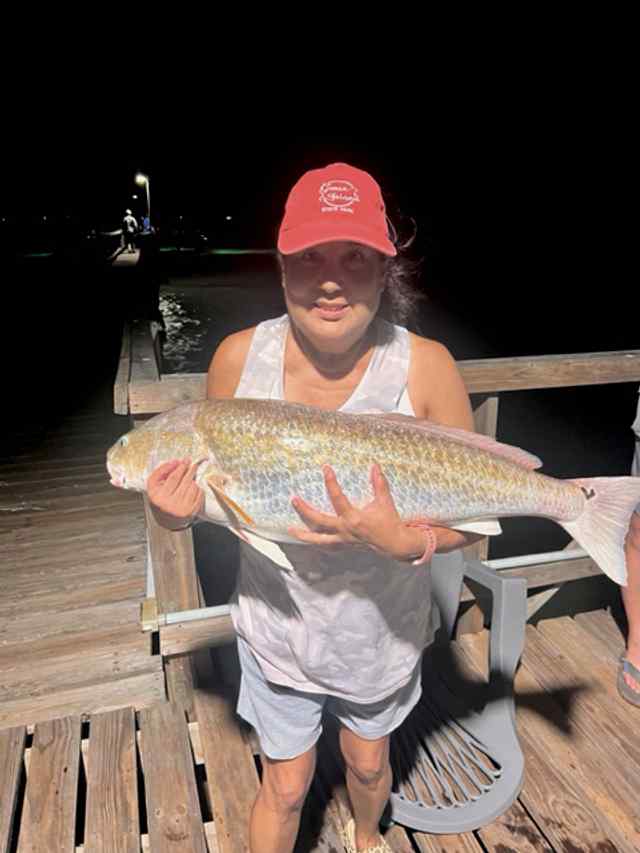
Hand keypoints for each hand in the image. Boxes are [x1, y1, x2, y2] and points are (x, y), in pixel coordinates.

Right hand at [147, 459, 204, 526]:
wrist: (167, 519)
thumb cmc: (161, 499)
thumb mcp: (154, 485)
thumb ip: (161, 470)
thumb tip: (176, 462)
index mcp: (158, 496)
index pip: (173, 477)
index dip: (180, 467)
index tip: (184, 460)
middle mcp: (169, 504)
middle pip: (185, 481)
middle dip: (190, 470)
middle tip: (192, 464)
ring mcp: (182, 508)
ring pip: (193, 486)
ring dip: (192, 480)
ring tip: (189, 480)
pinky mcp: (192, 512)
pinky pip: (199, 493)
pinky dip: (197, 488)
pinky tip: (192, 489)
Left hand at [288, 463, 432, 561]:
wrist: (394, 544)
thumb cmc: (389, 521)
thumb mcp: (384, 501)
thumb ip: (379, 483)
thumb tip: (375, 465)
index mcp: (354, 518)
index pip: (337, 498)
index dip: (330, 482)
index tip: (325, 468)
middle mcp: (345, 530)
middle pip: (319, 522)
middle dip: (304, 511)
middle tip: (293, 499)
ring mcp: (343, 540)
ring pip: (318, 539)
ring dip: (304, 534)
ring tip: (290, 529)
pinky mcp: (343, 545)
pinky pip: (325, 546)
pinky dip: (315, 542)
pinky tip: (307, 538)